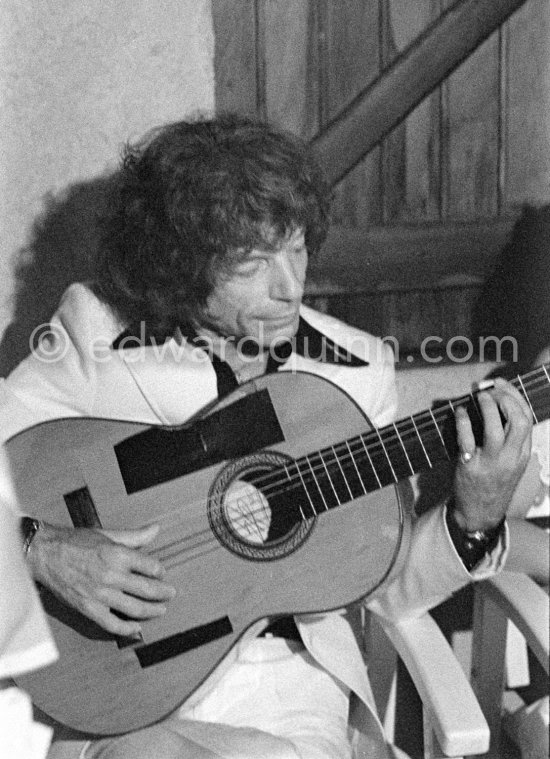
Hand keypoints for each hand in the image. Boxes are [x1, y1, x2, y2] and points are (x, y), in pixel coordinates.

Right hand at [28, 523, 175, 635]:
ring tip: (161, 610)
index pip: (151, 567)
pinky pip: (113, 624)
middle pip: (147, 590)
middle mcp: (112, 575)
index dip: (160, 572)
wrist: (46, 554)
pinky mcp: (89, 609)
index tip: (162, 574)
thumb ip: (134, 536)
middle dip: (163, 593)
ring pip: (135, 609)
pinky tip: (137, 627)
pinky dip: (128, 629)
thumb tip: (156, 529)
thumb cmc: (76, 542)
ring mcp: (100, 595)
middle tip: (171, 594)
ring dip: (152, 611)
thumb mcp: (108, 534)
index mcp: (118, 554)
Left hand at [453, 377, 531, 531]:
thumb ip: (511, 439)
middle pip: (519, 421)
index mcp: (522, 454)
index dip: (515, 396)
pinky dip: (463, 421)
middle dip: (506, 398)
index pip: (527, 419)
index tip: (502, 384)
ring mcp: (491, 463)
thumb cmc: (493, 483)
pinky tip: (459, 412)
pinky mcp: (470, 467)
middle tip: (491, 390)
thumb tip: (499, 404)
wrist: (480, 513)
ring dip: (487, 407)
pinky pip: (467, 439)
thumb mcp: (512, 462)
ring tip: (479, 397)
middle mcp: (510, 458)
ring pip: (495, 429)